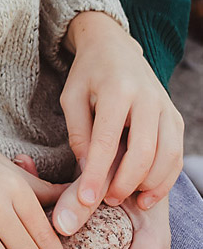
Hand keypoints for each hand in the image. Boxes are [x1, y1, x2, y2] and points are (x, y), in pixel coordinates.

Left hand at [52, 11, 182, 235]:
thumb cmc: (88, 74)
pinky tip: (147, 193)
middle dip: (125, 182)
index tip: (87, 199)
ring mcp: (167, 108)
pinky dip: (165, 179)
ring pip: (167, 157)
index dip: (98, 173)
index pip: (107, 140)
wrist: (114, 47)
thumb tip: (88, 171)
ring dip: (148, 185)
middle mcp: (149, 98)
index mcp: (118, 90)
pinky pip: (176, 156)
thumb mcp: (71, 97)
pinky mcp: (176, 118)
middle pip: (144, 152)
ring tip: (124, 198)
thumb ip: (79, 133)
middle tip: (107, 200)